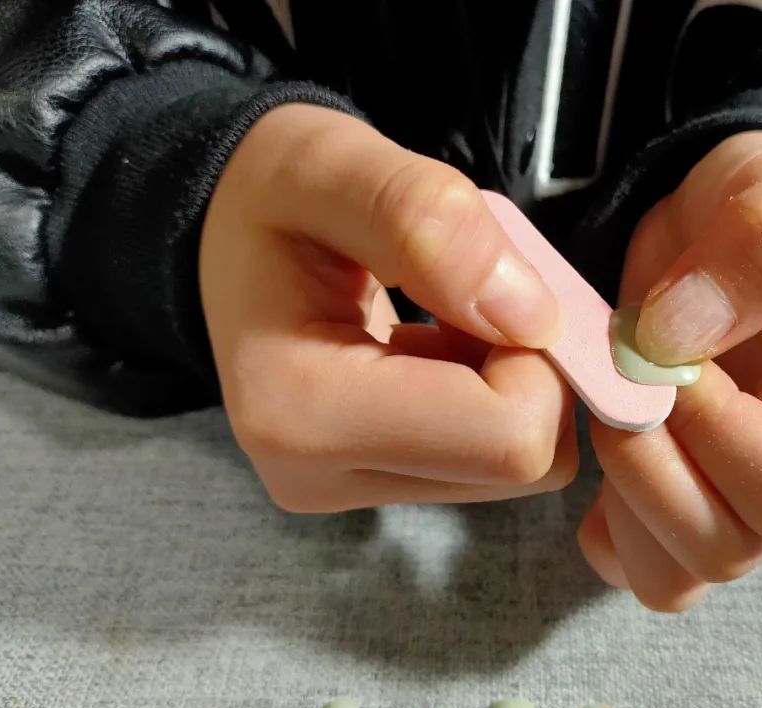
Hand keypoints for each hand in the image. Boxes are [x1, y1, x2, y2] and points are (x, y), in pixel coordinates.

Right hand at [200, 104, 575, 511]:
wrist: (222, 229)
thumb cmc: (270, 191)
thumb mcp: (334, 164)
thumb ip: (426, 220)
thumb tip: (532, 320)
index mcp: (303, 412)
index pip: (505, 439)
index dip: (539, 357)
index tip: (501, 285)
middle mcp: (319, 478)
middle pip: (517, 467)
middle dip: (528, 372)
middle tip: (479, 295)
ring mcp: (342, 490)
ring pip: (510, 469)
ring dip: (507, 382)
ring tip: (446, 316)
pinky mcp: (367, 483)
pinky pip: (483, 461)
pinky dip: (487, 397)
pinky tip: (438, 343)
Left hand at [579, 132, 761, 610]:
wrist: (714, 227)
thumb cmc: (761, 213)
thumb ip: (755, 254)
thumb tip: (670, 346)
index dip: (715, 435)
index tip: (672, 356)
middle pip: (727, 548)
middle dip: (651, 469)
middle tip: (620, 381)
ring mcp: (737, 510)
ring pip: (673, 576)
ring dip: (620, 500)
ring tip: (612, 413)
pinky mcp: (674, 509)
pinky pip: (629, 562)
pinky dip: (602, 522)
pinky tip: (600, 451)